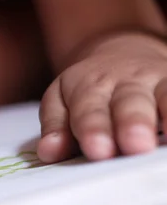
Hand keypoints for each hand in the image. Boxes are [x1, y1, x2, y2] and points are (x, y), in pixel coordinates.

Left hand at [37, 32, 166, 162]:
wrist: (121, 53)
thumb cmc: (87, 90)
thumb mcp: (61, 101)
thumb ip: (56, 127)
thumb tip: (49, 152)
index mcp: (88, 87)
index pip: (89, 109)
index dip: (93, 129)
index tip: (97, 150)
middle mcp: (126, 82)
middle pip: (129, 102)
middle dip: (132, 123)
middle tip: (134, 146)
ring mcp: (158, 80)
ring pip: (165, 95)